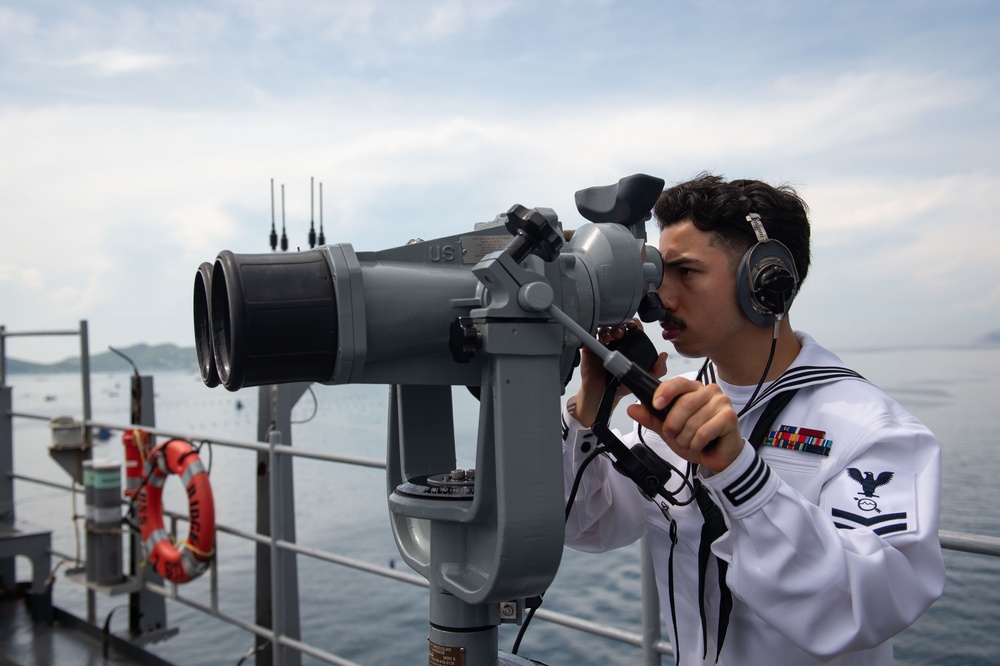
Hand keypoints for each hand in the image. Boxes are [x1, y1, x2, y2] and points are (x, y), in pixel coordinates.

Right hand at [572, 320, 666, 427]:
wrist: (606, 394)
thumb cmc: (623, 386)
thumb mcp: (644, 377)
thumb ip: (657, 369)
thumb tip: (663, 356)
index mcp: (631, 345)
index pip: (634, 328)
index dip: (634, 324)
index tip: (634, 326)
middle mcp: (618, 341)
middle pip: (619, 324)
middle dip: (621, 324)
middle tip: (622, 332)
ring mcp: (604, 343)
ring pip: (606, 327)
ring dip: (609, 329)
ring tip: (612, 338)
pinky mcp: (591, 347)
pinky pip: (593, 334)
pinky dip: (597, 333)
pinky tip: (602, 339)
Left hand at [626, 377, 742, 473]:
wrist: (717, 457)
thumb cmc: (696, 438)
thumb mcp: (668, 429)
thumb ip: (652, 418)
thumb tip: (632, 408)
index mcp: (693, 389)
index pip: (677, 383)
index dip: (665, 392)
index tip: (656, 405)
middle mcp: (709, 391)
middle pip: (684, 403)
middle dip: (673, 425)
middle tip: (673, 435)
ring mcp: (721, 402)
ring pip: (693, 421)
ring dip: (685, 439)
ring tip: (690, 442)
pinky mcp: (729, 417)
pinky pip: (704, 432)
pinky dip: (697, 444)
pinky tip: (700, 445)